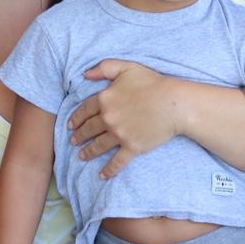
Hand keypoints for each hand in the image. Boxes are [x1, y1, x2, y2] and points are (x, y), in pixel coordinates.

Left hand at [68, 60, 180, 177]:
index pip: (85, 110)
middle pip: (89, 129)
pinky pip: (117, 161)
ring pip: (99, 145)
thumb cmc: (152, 83)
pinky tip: (102, 176)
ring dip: (88, 152)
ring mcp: (120, 134)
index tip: (70, 125)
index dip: (75, 118)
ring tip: (81, 156)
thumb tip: (85, 74)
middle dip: (79, 136)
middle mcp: (108, 118)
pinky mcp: (133, 147)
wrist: (174, 103)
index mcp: (104, 99)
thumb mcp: (126, 67)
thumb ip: (104, 68)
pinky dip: (109, 170)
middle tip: (73, 141)